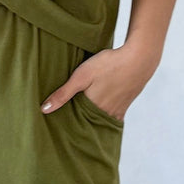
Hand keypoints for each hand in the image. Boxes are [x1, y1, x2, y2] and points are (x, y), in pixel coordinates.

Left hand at [39, 44, 157, 122]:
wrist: (139, 59)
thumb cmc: (109, 64)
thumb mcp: (82, 76)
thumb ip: (63, 93)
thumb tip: (44, 110)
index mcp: (92, 109)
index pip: (75, 122)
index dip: (65, 122)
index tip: (55, 124)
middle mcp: (106, 114)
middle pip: (88, 123)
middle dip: (78, 124)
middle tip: (65, 124)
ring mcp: (118, 110)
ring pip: (100, 120)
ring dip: (91, 120)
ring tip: (81, 118)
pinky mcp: (126, 104)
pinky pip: (113, 116)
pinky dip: (105, 116)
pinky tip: (100, 111)